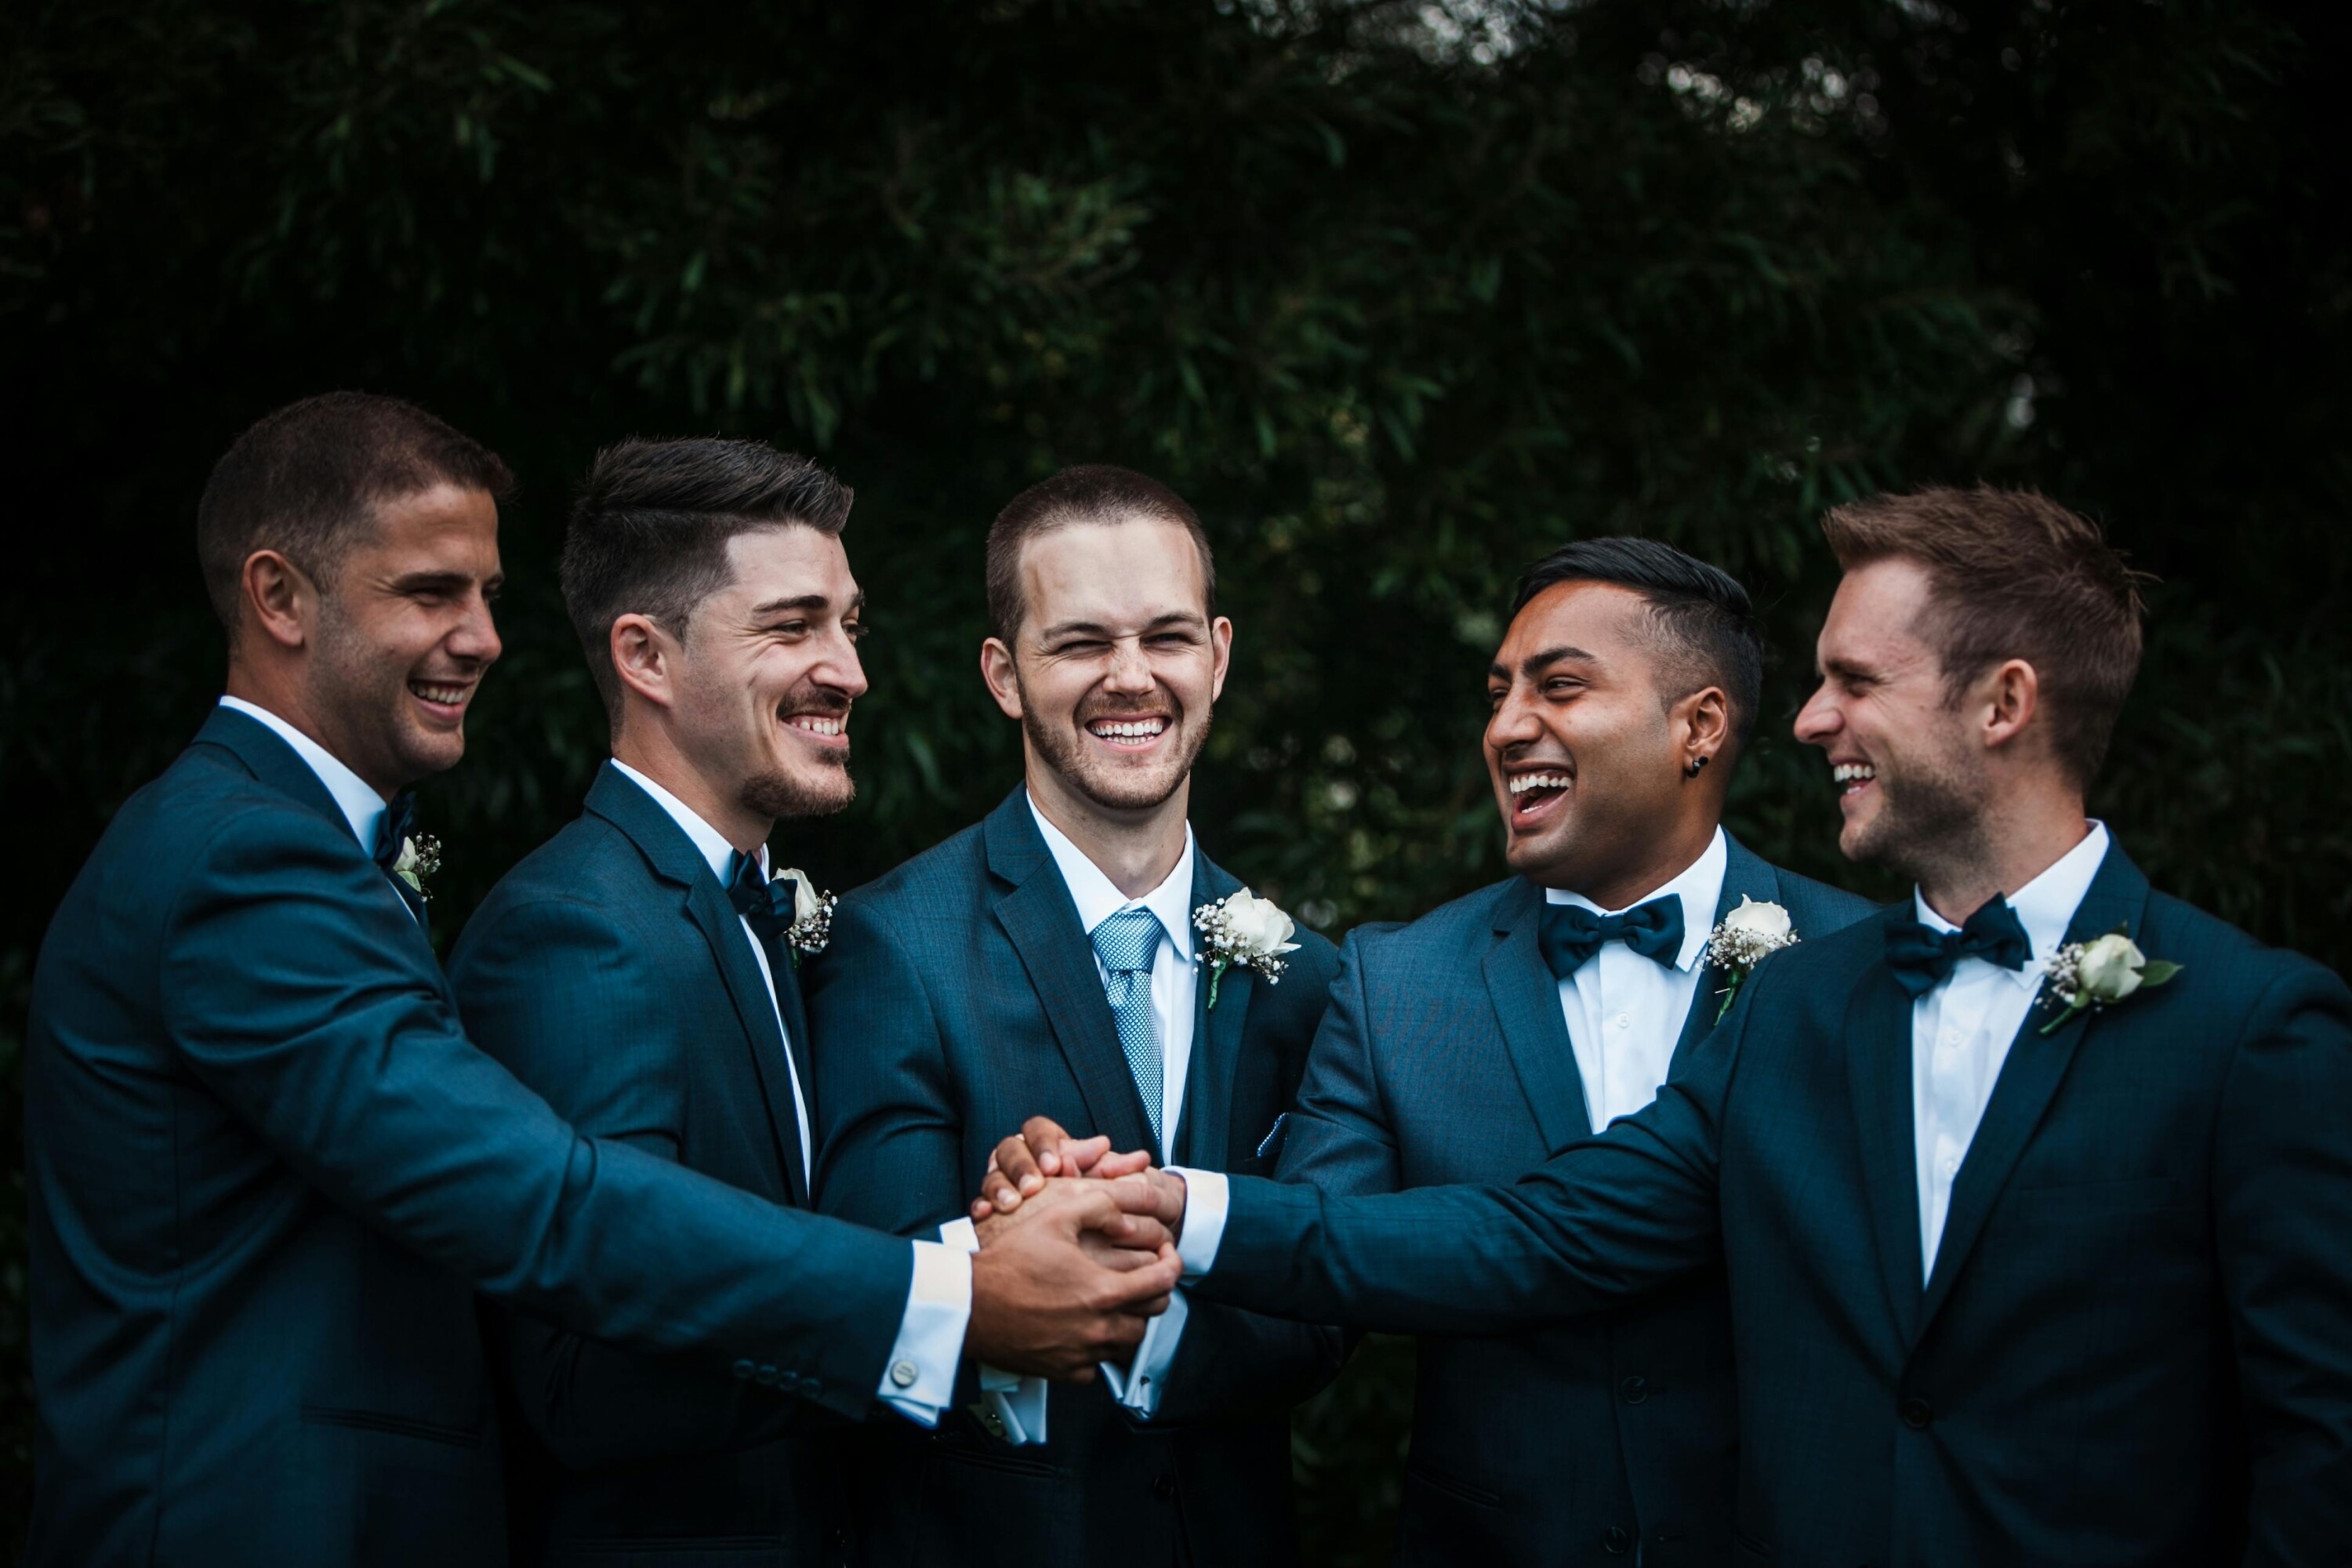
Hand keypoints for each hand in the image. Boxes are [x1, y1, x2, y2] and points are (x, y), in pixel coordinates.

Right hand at [967, 1179, 1183, 1381]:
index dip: (1172, 1263)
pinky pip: (1098, 1366)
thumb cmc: (1007, 1263)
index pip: (1163, 1281)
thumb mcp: (1056, 1217)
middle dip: (1154, 1291)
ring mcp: (1083, 1353)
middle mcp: (1099, 1328)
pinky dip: (1099, 1350)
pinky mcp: (1064, 1371)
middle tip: (1142, 1275)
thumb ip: (1100, 1206)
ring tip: (1115, 1301)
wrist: (970, 1305)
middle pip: (1153, 1314)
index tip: (1166, 1256)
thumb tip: (1128, 1212)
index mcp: (1104, 1290)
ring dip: (1129, 1320)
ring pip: (1129, 1342)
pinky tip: (1085, 1329)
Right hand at [971, 1115, 1154, 1219]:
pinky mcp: (990, 1204)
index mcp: (1044, 1143)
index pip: (1039, 1129)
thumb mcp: (1100, 1184)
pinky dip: (980, 1206)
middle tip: (1034, 1187)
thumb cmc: (1084, 1199)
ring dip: (1000, 1186)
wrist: (1066, 1230)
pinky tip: (985, 1215)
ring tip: (1012, 1203)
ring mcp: (1002, 1180)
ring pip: (991, 1174)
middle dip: (1022, 1167)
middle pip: (1010, 1148)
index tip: (1056, 1165)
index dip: (1045, 1144)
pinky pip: (978, 1201)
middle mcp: (1019, 1157)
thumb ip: (1115, 1171)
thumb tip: (1142, 1158)